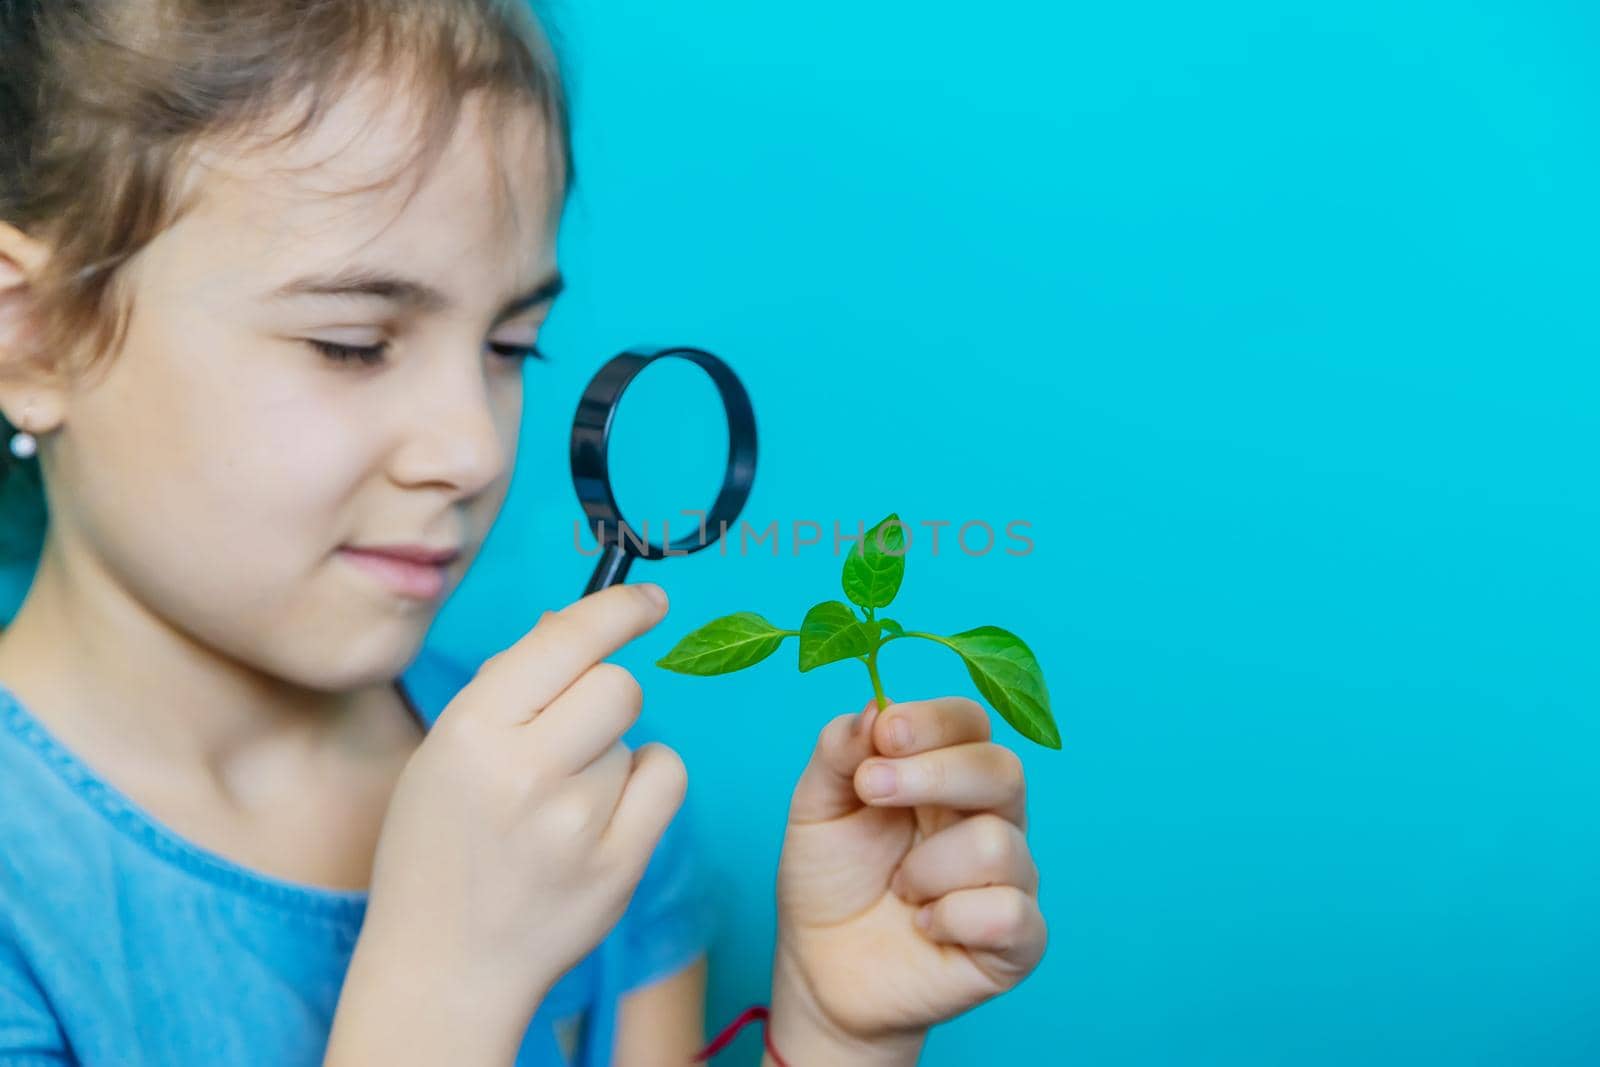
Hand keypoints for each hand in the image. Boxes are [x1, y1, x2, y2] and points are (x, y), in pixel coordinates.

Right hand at [338, 584, 687, 1053]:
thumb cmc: (440, 846)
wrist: (443, 967)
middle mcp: (526, 771)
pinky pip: (666, 778)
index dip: (619, 610)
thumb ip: (511, 686)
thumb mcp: (445, 751)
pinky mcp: (620, 864)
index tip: (652, 601)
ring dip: (608, 755)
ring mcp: (578, 823)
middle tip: (569, 736)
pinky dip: (644, 785)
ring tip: (558, 805)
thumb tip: (578, 623)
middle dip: (604, 696)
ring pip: (635, 738)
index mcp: (472, 730)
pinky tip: (604, 814)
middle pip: (620, 685)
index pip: (569, 639)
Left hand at [769, 696, 1045, 1061]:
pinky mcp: (1018, 940)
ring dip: (927, 868)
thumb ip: (840, 750)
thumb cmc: (829, 882)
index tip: (885, 735)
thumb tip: (876, 706)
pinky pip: (1009, 913)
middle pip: (1003, 769)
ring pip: (995, 844)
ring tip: (899, 889)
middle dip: (933, 776)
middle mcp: (989, 817)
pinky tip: (925, 925)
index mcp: (946, 775)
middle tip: (870, 792)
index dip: (933, 722)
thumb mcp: (816, 806)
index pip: (970, 723)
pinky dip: (953, 918)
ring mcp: (1010, 878)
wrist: (822, 972)